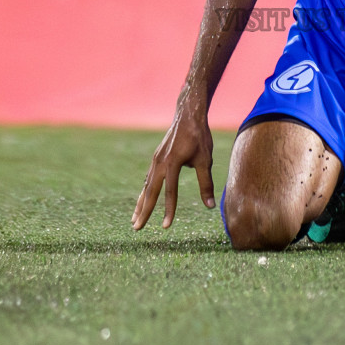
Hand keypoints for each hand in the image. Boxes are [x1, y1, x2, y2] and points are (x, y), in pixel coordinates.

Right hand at [132, 91, 215, 229]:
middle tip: (136, 229)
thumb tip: (210, 207)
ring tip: (134, 220)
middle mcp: (160, 163)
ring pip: (146, 186)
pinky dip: (144, 192)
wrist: (188, 115)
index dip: (168, 210)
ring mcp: (155, 160)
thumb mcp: (205, 160)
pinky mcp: (156, 158)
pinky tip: (142, 201)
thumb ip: (205, 183)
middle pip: (150, 192)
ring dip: (140, 204)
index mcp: (172, 163)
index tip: (165, 227)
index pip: (169, 192)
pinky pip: (148, 179)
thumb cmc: (199, 137)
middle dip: (143, 212)